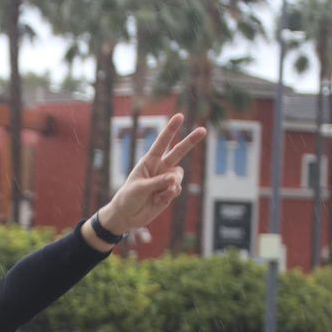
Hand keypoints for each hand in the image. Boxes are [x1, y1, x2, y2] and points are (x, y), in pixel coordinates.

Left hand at [96, 113, 206, 233]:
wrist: (127, 215)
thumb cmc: (128, 197)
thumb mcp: (140, 188)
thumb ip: (157, 182)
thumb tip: (175, 179)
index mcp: (149, 161)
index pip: (162, 143)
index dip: (171, 130)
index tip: (180, 116)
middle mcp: (160, 167)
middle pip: (178, 152)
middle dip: (190, 141)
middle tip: (203, 130)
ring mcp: (166, 180)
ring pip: (178, 175)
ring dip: (172, 183)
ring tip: (160, 192)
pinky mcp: (170, 192)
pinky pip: (176, 189)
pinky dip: (169, 195)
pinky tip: (159, 200)